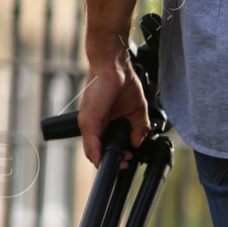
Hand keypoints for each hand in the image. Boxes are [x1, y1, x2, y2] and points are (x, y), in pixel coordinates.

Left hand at [78, 34, 147, 165]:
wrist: (115, 66)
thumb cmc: (124, 83)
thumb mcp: (138, 111)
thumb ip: (140, 129)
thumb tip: (138, 143)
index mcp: (106, 123)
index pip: (106, 146)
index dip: (117, 156)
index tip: (129, 158)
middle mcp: (95, 125)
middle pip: (99, 152)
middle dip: (114, 160)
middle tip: (127, 160)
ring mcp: (90, 123)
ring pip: (93, 151)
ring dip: (107, 159)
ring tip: (123, 160)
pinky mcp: (88, 120)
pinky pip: (90, 143)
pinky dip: (97, 154)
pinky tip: (103, 160)